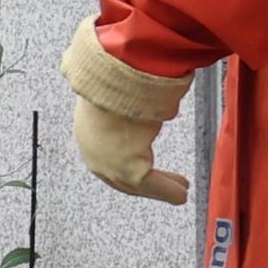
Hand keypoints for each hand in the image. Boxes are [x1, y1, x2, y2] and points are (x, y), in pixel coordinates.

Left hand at [57, 25, 189, 205]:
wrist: (114, 75)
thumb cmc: (115, 74)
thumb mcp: (118, 88)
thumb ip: (127, 95)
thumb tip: (135, 78)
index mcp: (87, 130)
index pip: (107, 154)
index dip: (128, 163)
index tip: (145, 166)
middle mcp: (92, 150)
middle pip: (120, 175)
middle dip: (145, 181)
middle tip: (167, 184)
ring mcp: (106, 163)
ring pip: (136, 182)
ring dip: (160, 186)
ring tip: (179, 189)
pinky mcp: (126, 169)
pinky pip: (151, 183)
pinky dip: (167, 190)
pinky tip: (180, 193)